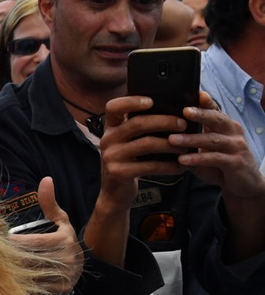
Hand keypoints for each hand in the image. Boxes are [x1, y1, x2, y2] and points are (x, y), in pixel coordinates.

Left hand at [8, 177, 82, 294]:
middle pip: (31, 259)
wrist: (80, 267)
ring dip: (14, 271)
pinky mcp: (61, 290)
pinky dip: (22, 283)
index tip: (2, 240)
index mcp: (64, 240)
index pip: (35, 242)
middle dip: (12, 257)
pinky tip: (11, 279)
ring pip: (32, 275)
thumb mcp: (60, 220)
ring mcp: (65, 276)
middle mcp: (67, 259)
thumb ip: (49, 203)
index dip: (17, 242)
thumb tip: (46, 179)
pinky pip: (36, 287)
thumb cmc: (64, 239)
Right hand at [97, 95, 189, 209]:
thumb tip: (171, 111)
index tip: (152, 101)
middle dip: (164, 121)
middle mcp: (107, 139)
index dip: (131, 101)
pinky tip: (180, 166)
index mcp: (110, 128)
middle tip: (183, 125)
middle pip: (137, 123)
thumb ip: (139, 128)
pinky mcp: (119, 173)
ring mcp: (111, 156)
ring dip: (170, 144)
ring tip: (185, 147)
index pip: (113, 107)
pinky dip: (168, 166)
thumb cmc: (129, 162)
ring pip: (146, 143)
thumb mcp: (127, 143)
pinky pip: (149, 166)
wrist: (115, 193)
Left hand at [173, 92, 264, 200]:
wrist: (243, 184)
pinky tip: (183, 160)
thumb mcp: (204, 150)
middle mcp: (233, 132)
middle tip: (183, 111)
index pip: (214, 109)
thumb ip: (189, 142)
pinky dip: (197, 158)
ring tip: (172, 139)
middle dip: (200, 114)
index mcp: (225, 125)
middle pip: (216, 119)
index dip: (205, 101)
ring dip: (191, 139)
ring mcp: (236, 147)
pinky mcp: (236, 162)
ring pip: (213, 139)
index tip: (194, 93)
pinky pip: (214, 158)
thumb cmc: (219, 164)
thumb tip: (160, 134)